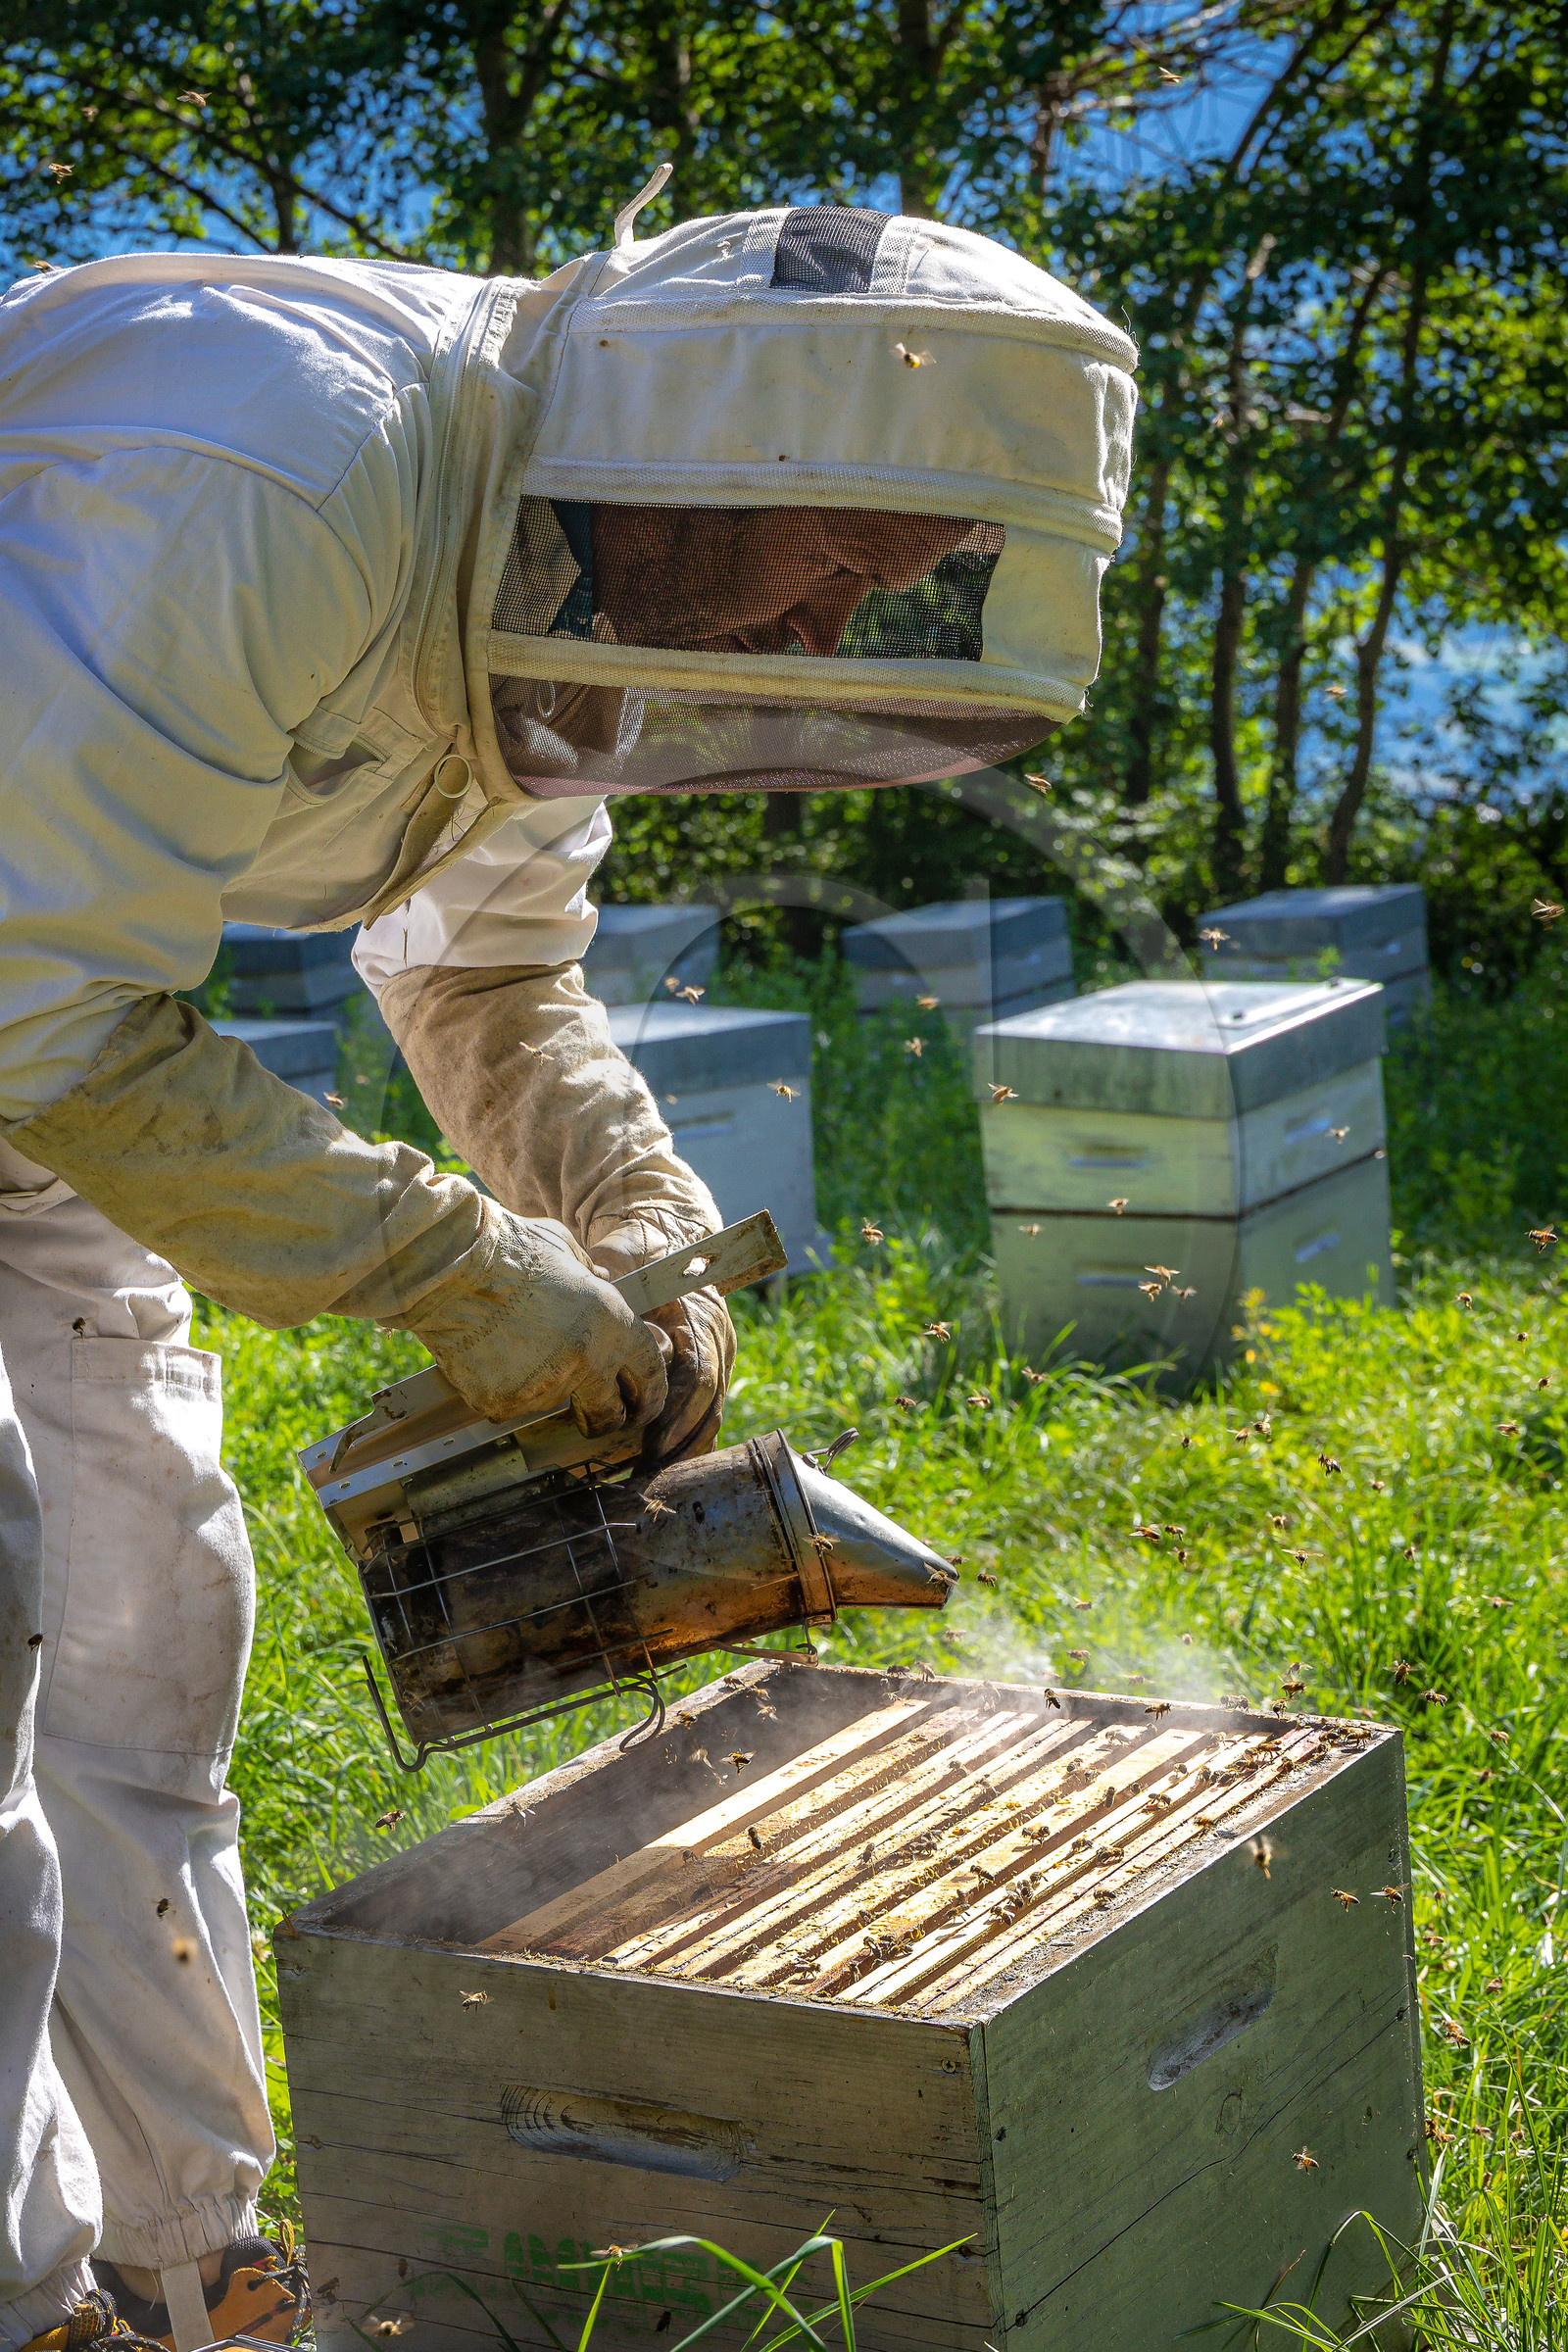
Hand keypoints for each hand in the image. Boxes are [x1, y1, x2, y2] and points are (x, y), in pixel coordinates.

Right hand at [406, 1201, 666, 1432]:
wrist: (453, 1267)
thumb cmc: (510, 1251)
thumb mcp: (567, 1251)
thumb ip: (592, 1278)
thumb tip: (602, 1283)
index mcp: (611, 1324)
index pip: (649, 1376)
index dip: (648, 1394)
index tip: (640, 1404)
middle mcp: (586, 1361)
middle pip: (608, 1413)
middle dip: (603, 1416)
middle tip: (589, 1411)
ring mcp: (545, 1386)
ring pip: (549, 1403)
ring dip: (538, 1386)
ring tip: (510, 1344)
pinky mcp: (505, 1402)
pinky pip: (508, 1404)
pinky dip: (500, 1387)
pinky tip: (486, 1353)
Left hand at [588, 1217, 735, 1463]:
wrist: (664, 1234)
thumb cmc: (639, 1248)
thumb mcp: (625, 1254)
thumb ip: (615, 1277)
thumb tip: (597, 1294)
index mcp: (699, 1317)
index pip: (699, 1374)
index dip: (678, 1411)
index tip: (653, 1442)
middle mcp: (716, 1341)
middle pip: (709, 1405)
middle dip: (681, 1444)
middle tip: (650, 1475)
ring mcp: (716, 1357)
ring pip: (711, 1415)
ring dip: (686, 1450)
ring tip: (656, 1481)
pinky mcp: (707, 1370)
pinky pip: (704, 1414)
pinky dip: (688, 1443)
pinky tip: (666, 1469)